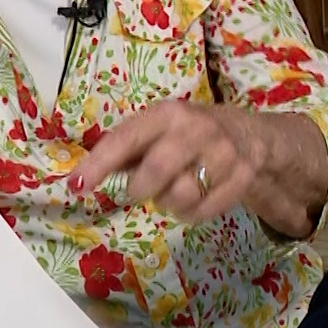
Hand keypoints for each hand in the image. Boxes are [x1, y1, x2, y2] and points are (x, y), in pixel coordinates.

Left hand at [68, 101, 326, 236]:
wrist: (251, 136)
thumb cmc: (189, 134)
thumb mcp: (158, 129)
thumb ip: (124, 150)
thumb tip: (79, 178)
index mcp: (168, 114)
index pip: (126, 139)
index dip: (99, 164)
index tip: (76, 187)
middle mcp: (196, 129)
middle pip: (156, 172)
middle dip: (139, 190)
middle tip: (139, 190)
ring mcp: (223, 154)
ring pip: (179, 197)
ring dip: (167, 202)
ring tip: (173, 190)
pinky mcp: (241, 179)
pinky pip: (201, 213)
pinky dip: (189, 213)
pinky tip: (195, 198)